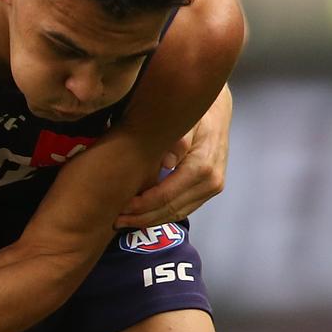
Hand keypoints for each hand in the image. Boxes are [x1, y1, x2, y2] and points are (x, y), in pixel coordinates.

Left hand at [115, 85, 230, 228]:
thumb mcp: (185, 120)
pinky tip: (143, 214)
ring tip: (125, 221)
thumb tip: (167, 163)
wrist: (215, 111)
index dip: (142, 206)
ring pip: (179, 213)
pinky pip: (185, 208)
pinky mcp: (210, 189)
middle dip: (143, 218)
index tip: (119, 208)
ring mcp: (212, 188)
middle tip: (116, 220)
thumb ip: (177, 139)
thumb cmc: (193, 113)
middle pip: (172, 210)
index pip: (167, 196)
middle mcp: (211, 182)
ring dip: (151, 220)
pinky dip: (163, 214)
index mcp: (202, 167)